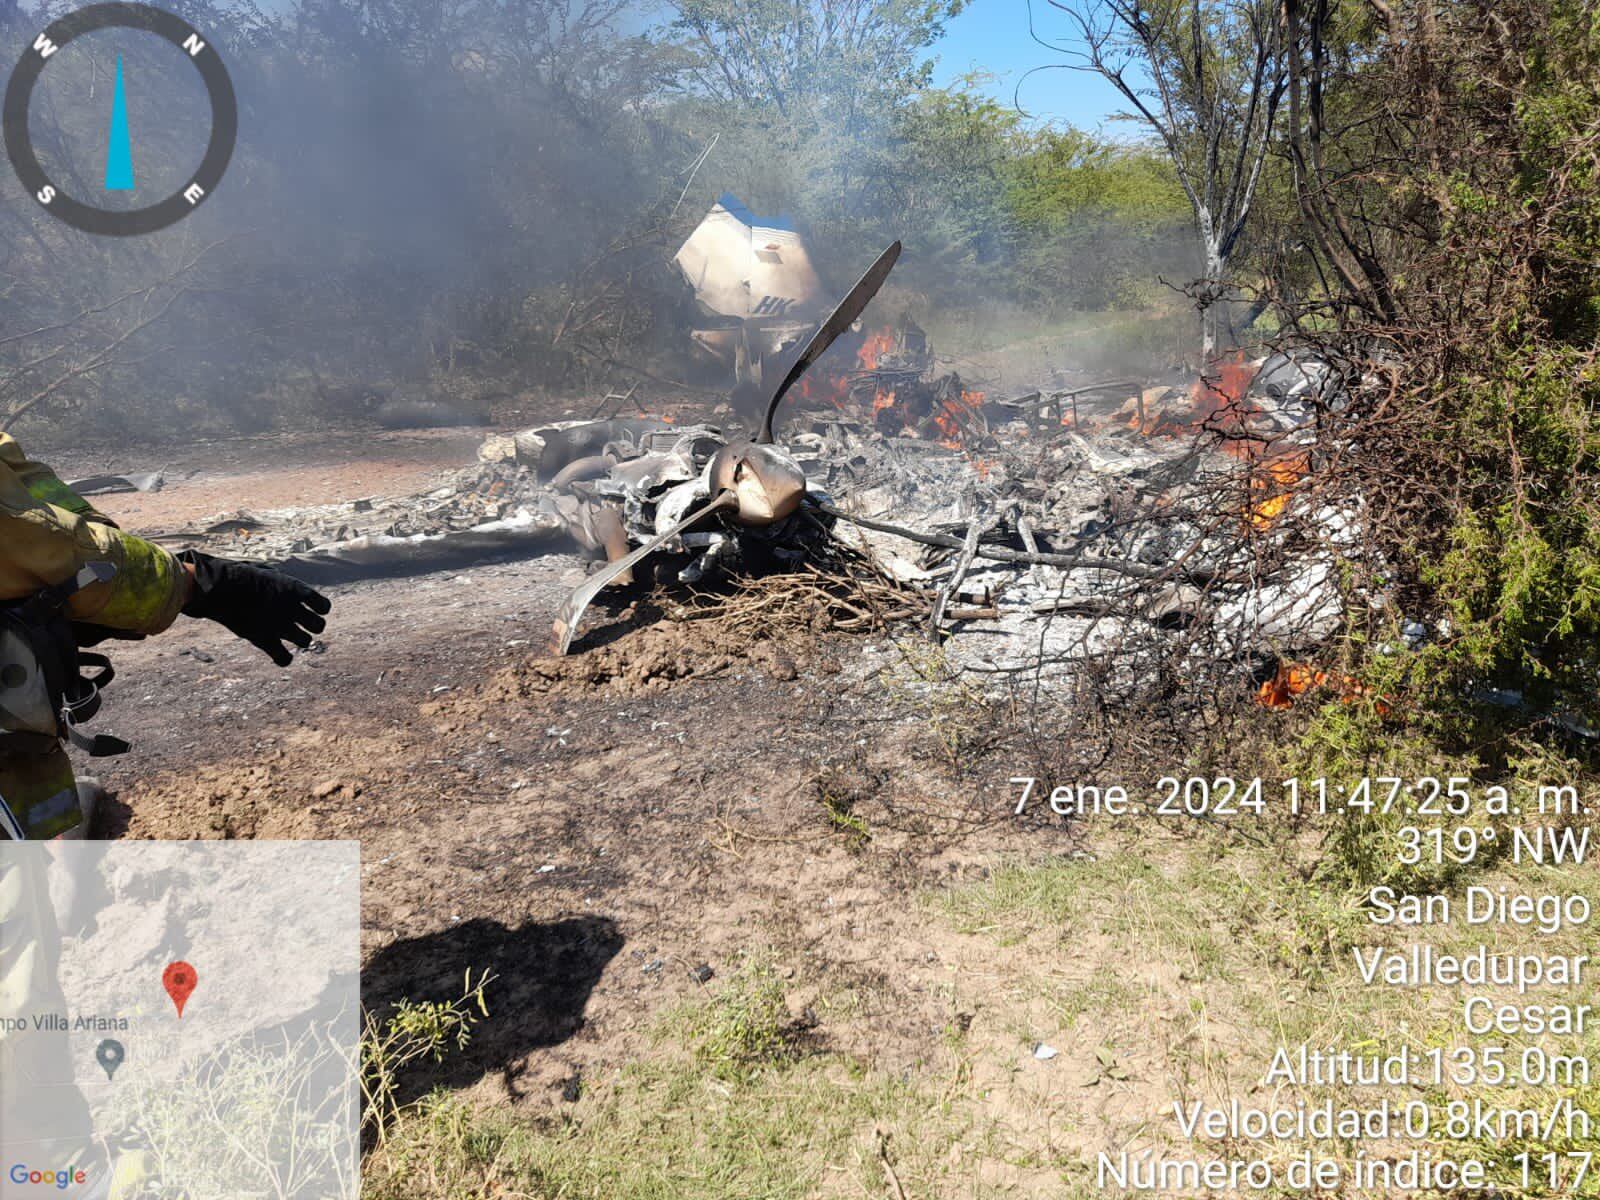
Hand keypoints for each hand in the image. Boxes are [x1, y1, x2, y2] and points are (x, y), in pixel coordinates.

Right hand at [176, 551, 331, 665]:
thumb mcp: (266, 573)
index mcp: (294, 589)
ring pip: (306, 642)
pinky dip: (283, 659)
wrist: (218, 586)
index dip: (320, 609)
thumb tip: (290, 592)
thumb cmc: (238, 576)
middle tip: (299, 624)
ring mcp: (279, 625)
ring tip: (285, 635)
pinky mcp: (263, 639)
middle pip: (319, 626)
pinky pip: (284, 658)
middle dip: (312, 626)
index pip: (324, 606)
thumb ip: (282, 584)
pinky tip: (278, 654)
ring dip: (299, 640)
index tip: (310, 609)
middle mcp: (292, 608)